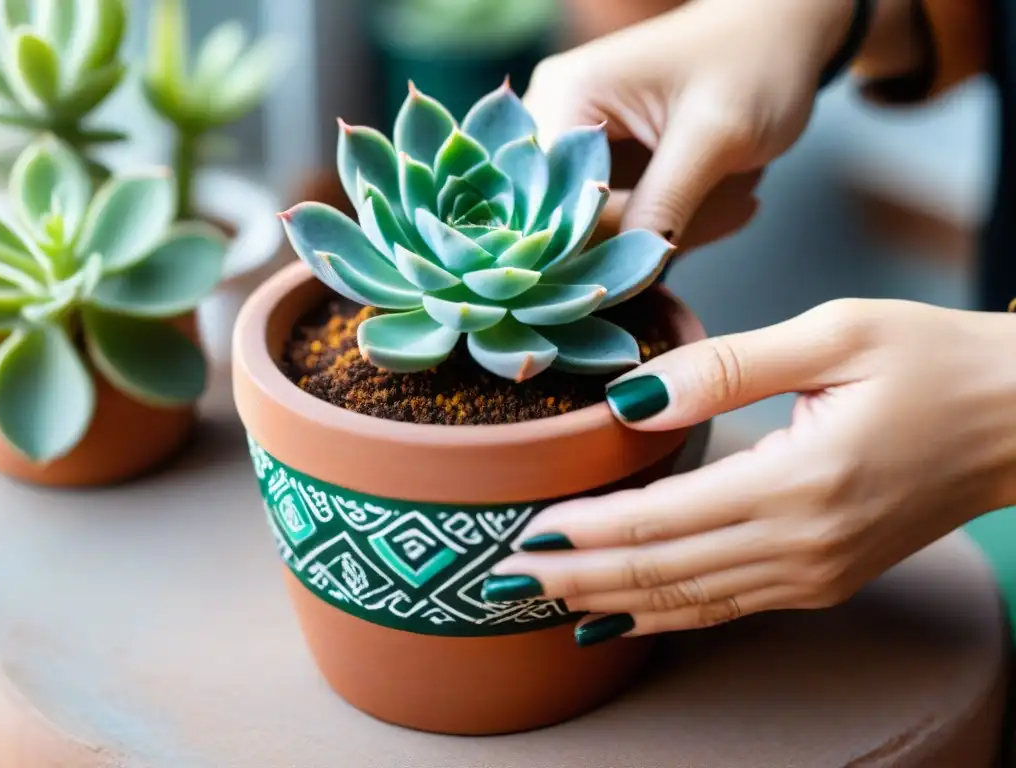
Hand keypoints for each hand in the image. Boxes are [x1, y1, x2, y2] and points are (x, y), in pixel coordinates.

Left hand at [483, 300, 1015, 645]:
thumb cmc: (932, 362)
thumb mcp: (832, 335)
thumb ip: (724, 368)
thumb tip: (631, 402)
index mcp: (798, 481)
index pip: (660, 518)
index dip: (586, 529)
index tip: (524, 532)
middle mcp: (801, 544)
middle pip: (662, 571)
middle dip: (579, 577)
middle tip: (506, 578)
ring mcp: (814, 572)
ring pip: (689, 600)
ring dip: (612, 602)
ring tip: (546, 603)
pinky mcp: (823, 577)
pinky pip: (727, 606)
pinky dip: (668, 614)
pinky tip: (625, 619)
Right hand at [524, 0, 857, 243]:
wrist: (780, 33)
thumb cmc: (755, 62)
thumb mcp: (716, 135)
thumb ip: (666, 201)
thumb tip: (627, 272)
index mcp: (566, 96)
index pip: (552, 198)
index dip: (592, 244)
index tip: (658, 259)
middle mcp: (554, 117)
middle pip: (568, 218)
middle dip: (638, 239)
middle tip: (726, 216)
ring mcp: (576, 142)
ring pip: (595, 227)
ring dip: (659, 234)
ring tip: (735, 200)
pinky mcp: (602, 163)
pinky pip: (616, 219)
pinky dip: (663, 226)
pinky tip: (717, 201)